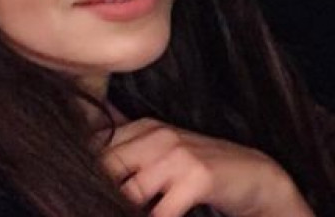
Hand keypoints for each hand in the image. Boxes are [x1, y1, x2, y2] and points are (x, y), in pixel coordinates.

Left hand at [99, 118, 314, 216]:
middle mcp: (157, 135)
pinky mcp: (197, 177)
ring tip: (123, 212)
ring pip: (129, 194)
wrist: (254, 176)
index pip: (96, 149)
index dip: (85, 177)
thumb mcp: (161, 151)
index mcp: (144, 127)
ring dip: (124, 210)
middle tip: (95, 207)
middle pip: (107, 170)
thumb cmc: (200, 170)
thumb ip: (128, 149)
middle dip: (100, 197)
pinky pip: (161, 213)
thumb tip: (86, 136)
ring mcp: (178, 154)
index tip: (79, 195)